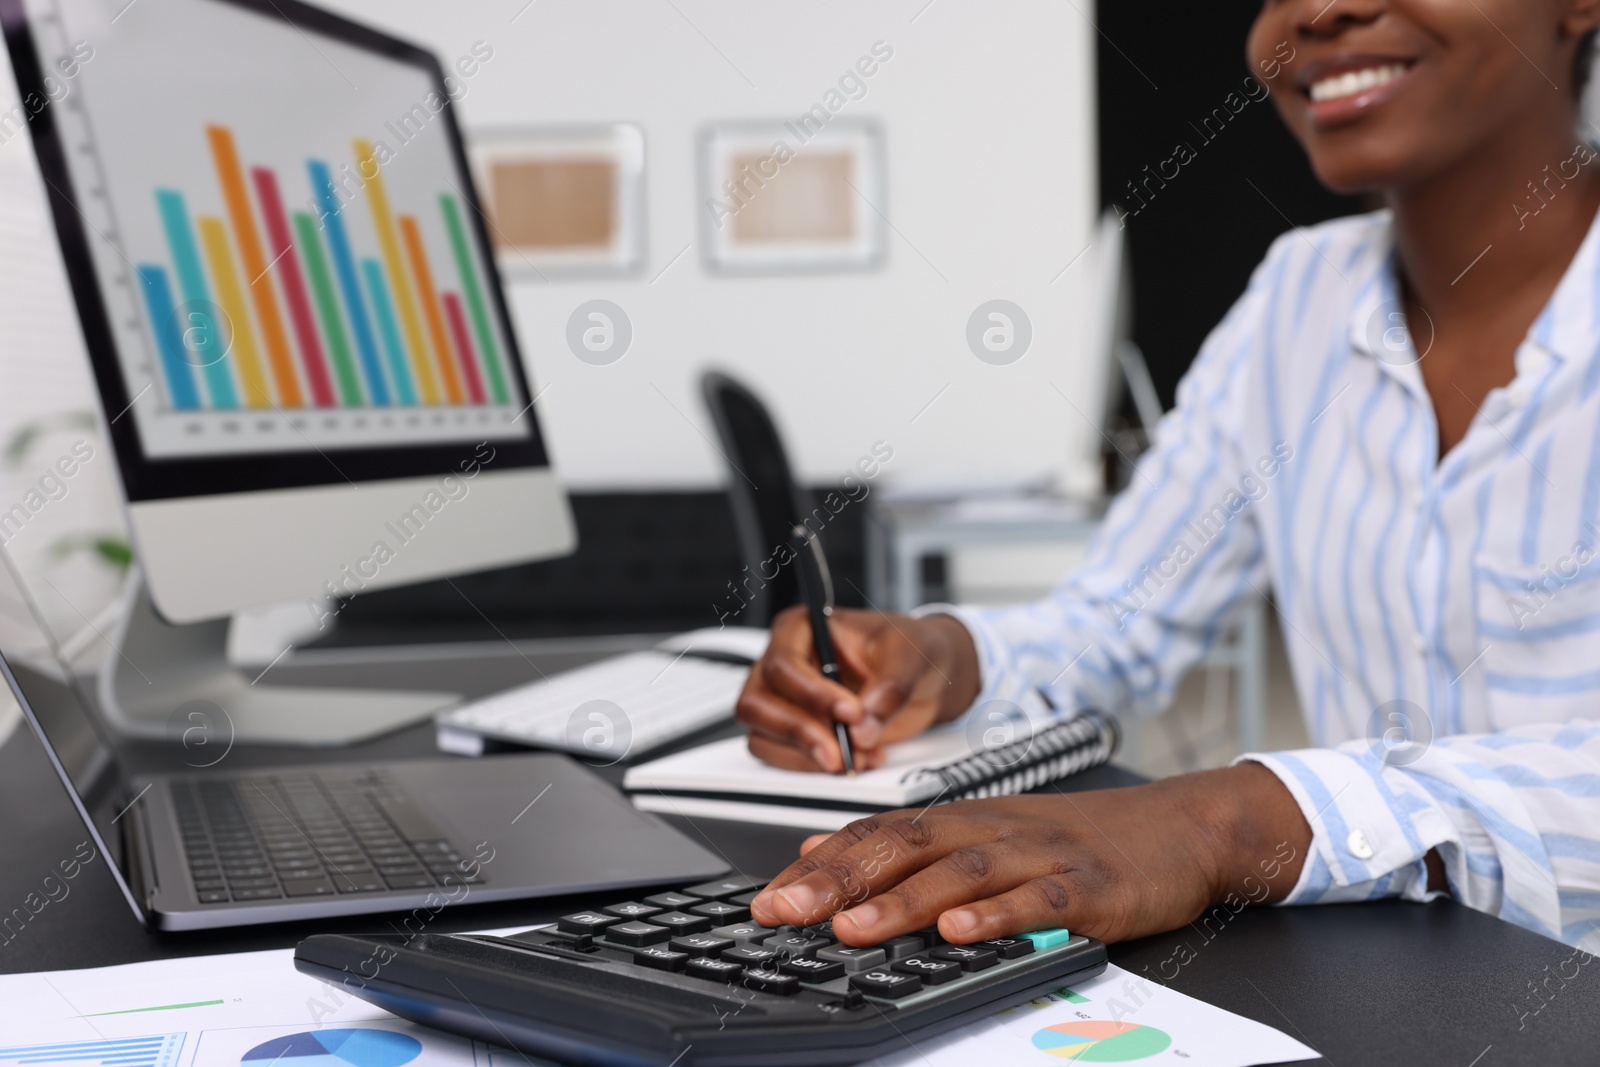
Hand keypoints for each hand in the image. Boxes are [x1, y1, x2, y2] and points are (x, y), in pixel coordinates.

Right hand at [736, 607, 979, 772]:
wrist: (924, 679)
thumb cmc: (909, 650)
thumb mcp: (909, 655)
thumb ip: (889, 688)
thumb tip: (861, 730)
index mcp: (802, 628)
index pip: (783, 664)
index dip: (812, 693)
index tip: (850, 713)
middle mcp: (783, 664)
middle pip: (757, 703)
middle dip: (800, 733)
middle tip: (841, 752)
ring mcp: (782, 701)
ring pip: (761, 735)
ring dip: (807, 756)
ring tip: (857, 758)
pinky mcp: (791, 733)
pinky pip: (780, 757)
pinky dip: (814, 767)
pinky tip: (855, 760)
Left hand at [749, 763, 1312, 944]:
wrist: (1181, 827)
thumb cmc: (1080, 837)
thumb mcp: (988, 832)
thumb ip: (908, 843)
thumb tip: (822, 850)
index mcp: (964, 820)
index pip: (879, 835)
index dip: (821, 866)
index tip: (769, 898)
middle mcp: (993, 830)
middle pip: (905, 848)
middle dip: (839, 881)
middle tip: (785, 911)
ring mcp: (1041, 856)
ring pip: (961, 872)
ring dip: (903, 901)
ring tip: (854, 928)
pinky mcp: (1088, 887)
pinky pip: (1039, 901)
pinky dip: (998, 916)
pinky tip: (961, 933)